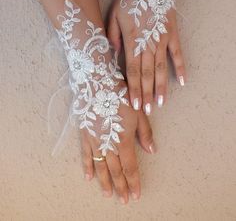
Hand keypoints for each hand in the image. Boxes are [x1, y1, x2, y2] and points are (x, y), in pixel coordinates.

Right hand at [80, 80, 155, 203]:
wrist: (97, 83)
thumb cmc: (120, 95)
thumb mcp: (138, 112)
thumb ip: (144, 133)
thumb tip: (152, 150)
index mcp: (124, 139)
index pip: (130, 166)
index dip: (133, 181)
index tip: (136, 195)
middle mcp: (109, 144)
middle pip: (115, 170)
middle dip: (121, 186)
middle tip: (123, 200)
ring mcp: (95, 140)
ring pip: (101, 166)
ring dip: (105, 181)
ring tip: (108, 194)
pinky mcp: (85, 134)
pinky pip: (85, 154)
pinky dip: (88, 166)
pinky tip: (89, 177)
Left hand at [107, 0, 185, 114]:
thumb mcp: (114, 13)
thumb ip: (113, 35)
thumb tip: (112, 54)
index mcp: (132, 40)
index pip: (132, 71)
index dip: (134, 89)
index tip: (135, 104)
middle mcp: (148, 44)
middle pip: (147, 74)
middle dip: (147, 93)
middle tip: (148, 111)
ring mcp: (162, 40)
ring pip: (162, 68)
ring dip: (162, 87)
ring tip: (162, 103)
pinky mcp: (173, 34)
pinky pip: (178, 54)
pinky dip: (180, 68)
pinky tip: (182, 82)